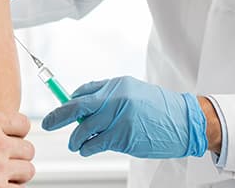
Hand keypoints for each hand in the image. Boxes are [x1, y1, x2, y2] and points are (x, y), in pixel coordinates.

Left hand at [41, 76, 207, 158]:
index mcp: (117, 85)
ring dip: (75, 138)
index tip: (60, 111)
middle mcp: (116, 98)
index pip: (84, 92)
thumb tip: (82, 103)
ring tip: (75, 144)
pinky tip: (86, 149)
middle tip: (48, 123)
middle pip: (78, 107)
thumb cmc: (160, 109)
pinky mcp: (124, 136)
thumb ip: (110, 96)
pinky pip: (96, 143)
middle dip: (58, 116)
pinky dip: (87, 148)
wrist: (186, 122)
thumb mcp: (134, 92)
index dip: (68, 102)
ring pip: (84, 128)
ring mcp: (120, 117)